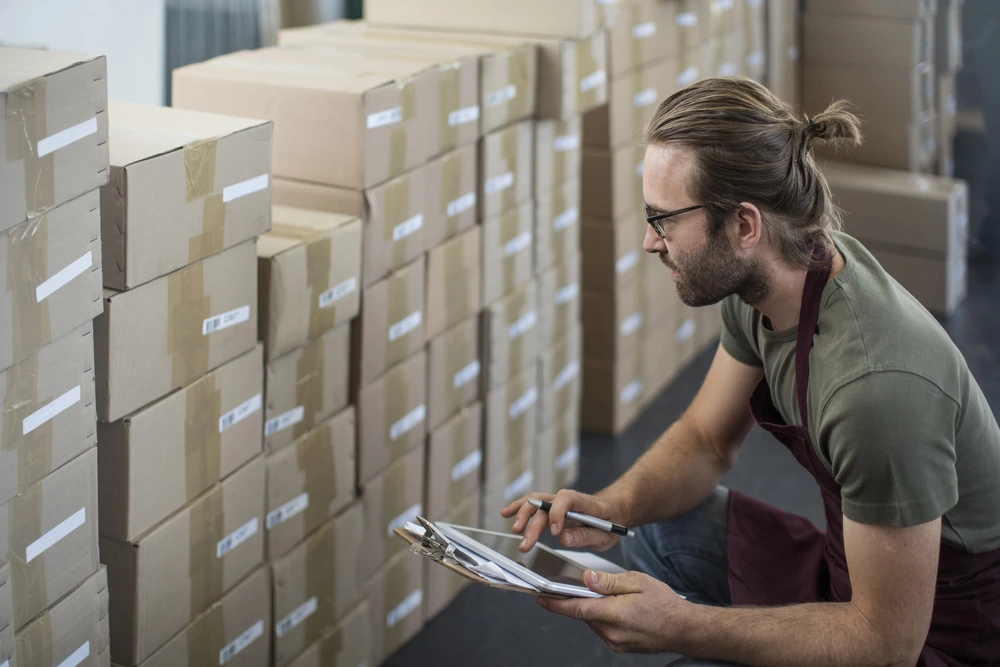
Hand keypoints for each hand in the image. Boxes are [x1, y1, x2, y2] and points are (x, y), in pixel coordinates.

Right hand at [500, 489, 625, 551]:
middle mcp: (567, 499)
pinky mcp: (552, 507)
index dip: (558, 514)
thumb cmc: (611, 521)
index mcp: (585, 503)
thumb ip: (586, 536)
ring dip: (522, 514)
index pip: (567, 500)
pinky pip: (533, 504)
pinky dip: (519, 507)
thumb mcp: (606, 534)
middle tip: (526, 544)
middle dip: (534, 524)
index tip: (555, 533)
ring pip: (535, 502)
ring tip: (515, 530)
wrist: (614, 509)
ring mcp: (558, 502)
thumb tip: (564, 538)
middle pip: (546, 505)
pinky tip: (506, 513)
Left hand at [538, 570, 690, 653]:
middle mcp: (613, 632)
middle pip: (584, 614)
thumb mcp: (638, 582)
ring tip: (610, 597)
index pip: (577, 609)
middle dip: (579, 600)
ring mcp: (616, 642)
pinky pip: (602, 629)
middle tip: (581, 587)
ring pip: (593, 621)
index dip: (556, 604)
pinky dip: (603, 617)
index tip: (541, 597)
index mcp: (615, 614)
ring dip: (594, 609)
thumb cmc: (665, 604)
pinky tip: (616, 608)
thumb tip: (587, 578)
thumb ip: (609, 581)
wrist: (684, 629)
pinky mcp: (620, 646)